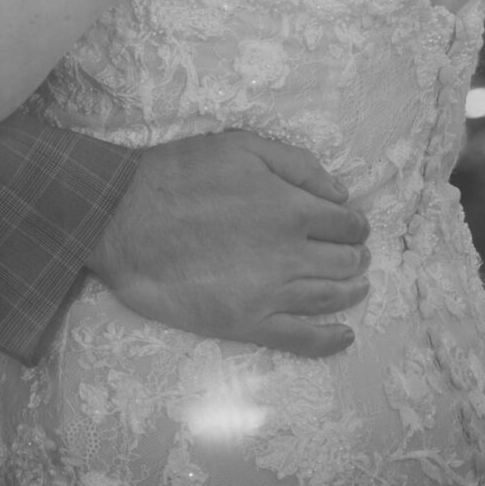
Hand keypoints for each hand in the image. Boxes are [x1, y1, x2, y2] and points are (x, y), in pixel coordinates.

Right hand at [89, 131, 370, 358]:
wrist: (126, 219)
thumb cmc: (181, 174)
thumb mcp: (241, 145)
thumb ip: (297, 164)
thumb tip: (340, 193)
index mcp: (291, 208)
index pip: (344, 222)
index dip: (354, 224)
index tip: (354, 225)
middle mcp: (289, 254)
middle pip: (342, 261)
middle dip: (354, 256)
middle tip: (356, 255)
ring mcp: (268, 293)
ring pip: (327, 298)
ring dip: (350, 291)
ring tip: (358, 286)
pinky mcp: (245, 323)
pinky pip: (299, 338)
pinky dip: (328, 340)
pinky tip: (345, 335)